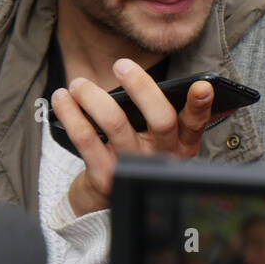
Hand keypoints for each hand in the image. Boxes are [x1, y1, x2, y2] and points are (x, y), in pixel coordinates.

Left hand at [53, 59, 215, 215]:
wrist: (106, 198)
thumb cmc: (133, 153)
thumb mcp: (156, 139)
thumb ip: (159, 113)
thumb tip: (145, 78)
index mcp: (180, 144)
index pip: (196, 123)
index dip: (200, 106)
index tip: (201, 85)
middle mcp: (161, 156)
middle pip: (161, 120)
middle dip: (142, 87)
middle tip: (122, 65)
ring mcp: (134, 167)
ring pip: (116, 124)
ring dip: (94, 97)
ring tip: (79, 83)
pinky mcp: (105, 177)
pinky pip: (86, 139)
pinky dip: (71, 114)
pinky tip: (63, 99)